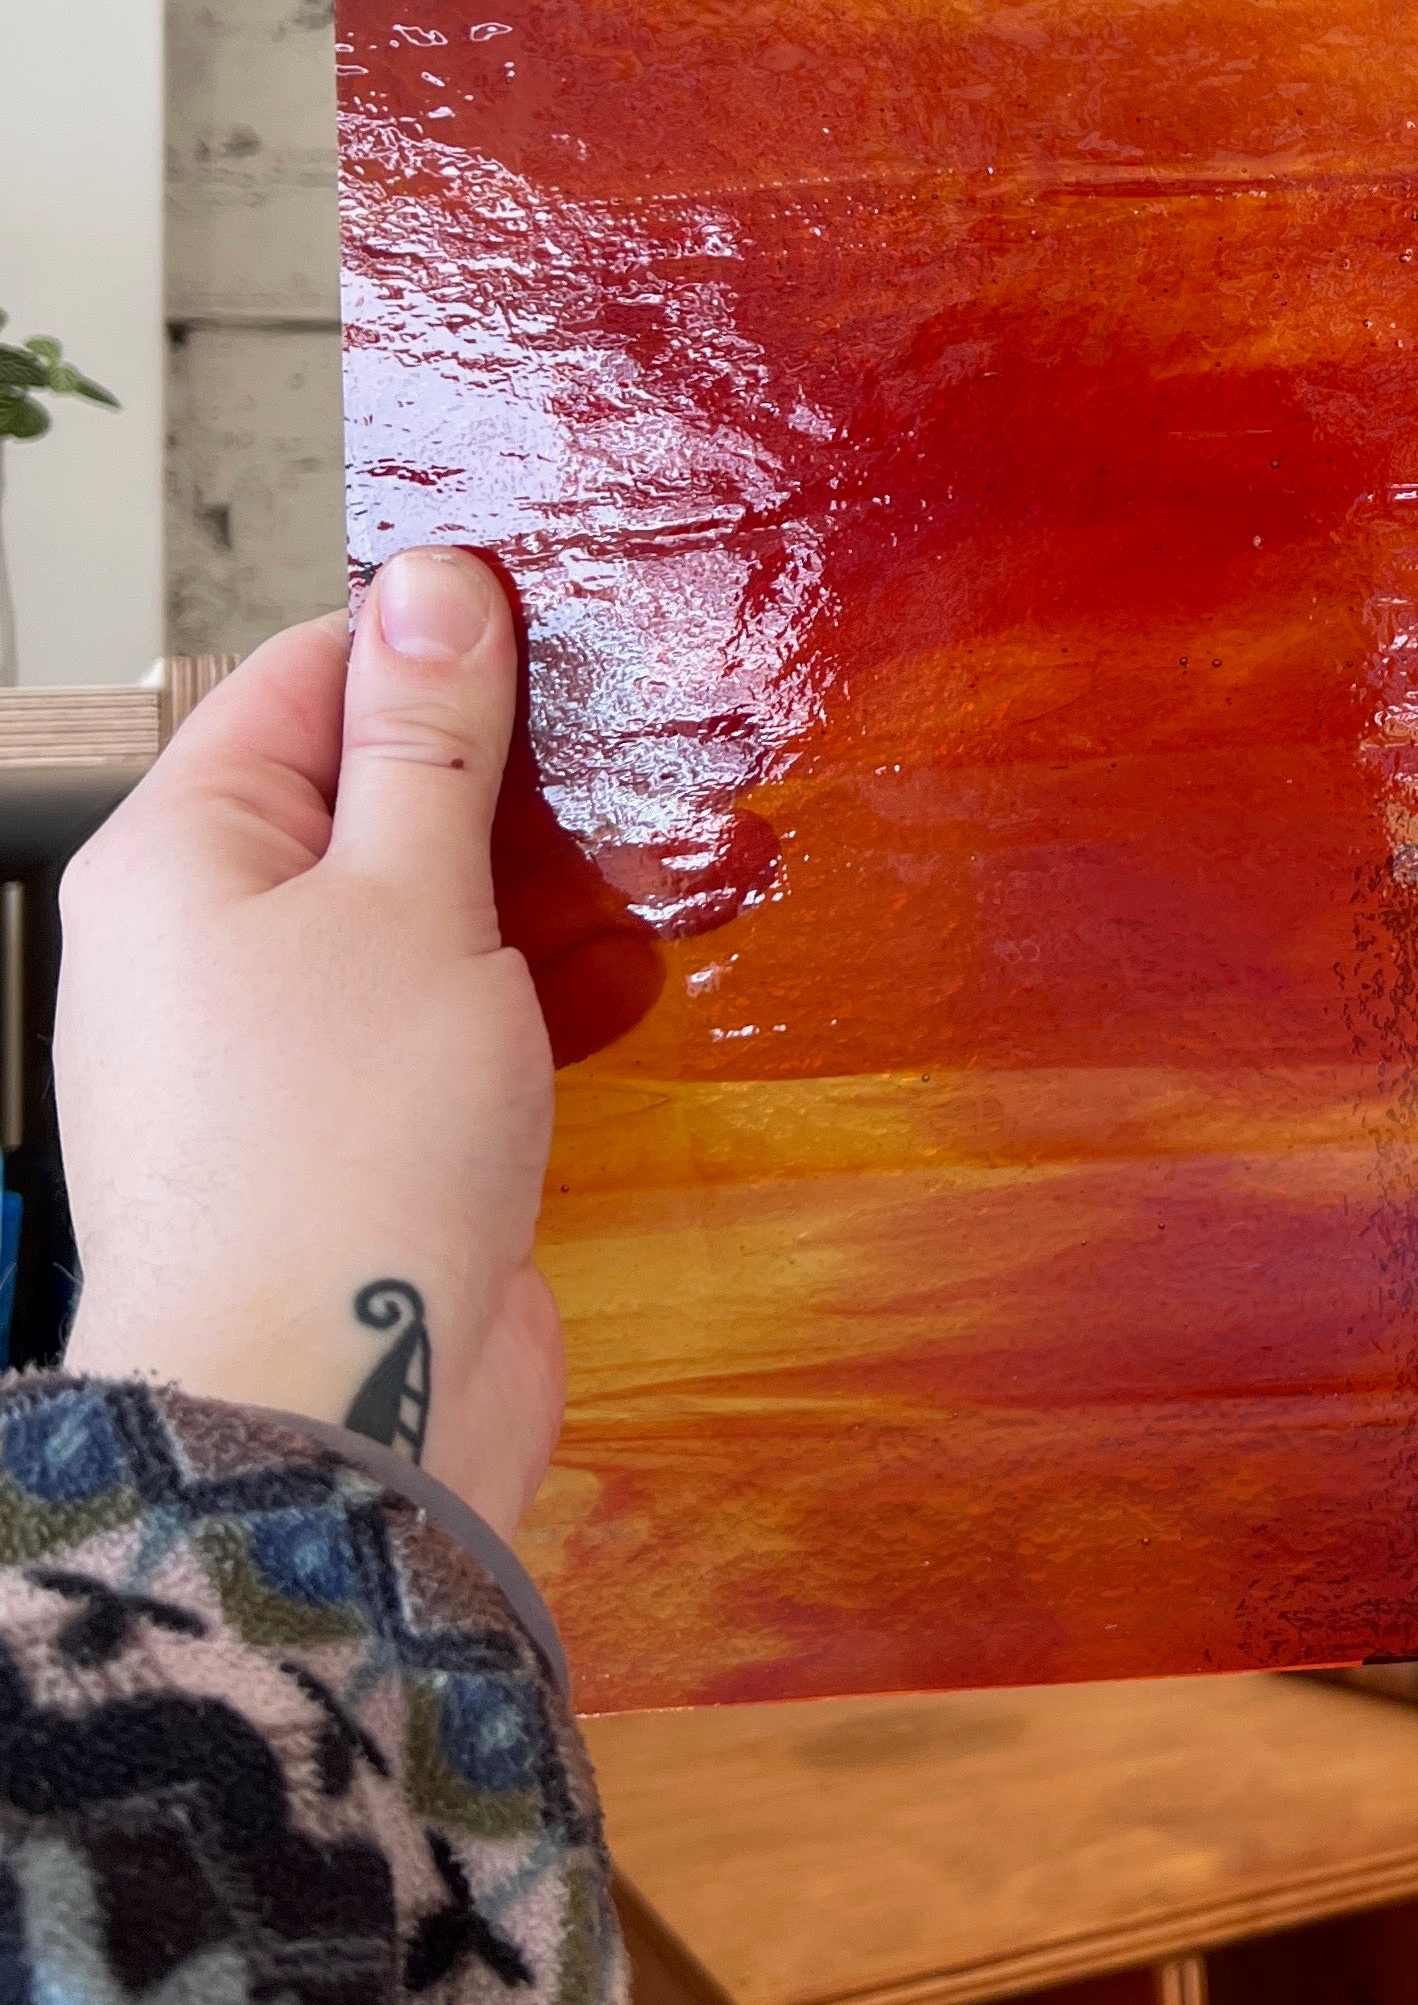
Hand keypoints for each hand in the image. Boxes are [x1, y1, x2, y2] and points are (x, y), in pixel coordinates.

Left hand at [57, 551, 563, 1536]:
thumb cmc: (338, 1161)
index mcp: (180, 858)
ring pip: (422, 912)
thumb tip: (430, 586)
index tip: (560, 636)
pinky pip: (448, 1019)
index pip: (304, 678)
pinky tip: (620, 988)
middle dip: (503, 777)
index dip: (434, 644)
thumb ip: (430, 743)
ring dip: (535, 891)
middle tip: (631, 753)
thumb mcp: (410, 900)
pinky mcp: (358, 1134)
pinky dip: (531, 993)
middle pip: (368, 796)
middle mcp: (208, 945)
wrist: (332, 1417)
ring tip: (650, 867)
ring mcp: (281, 1047)